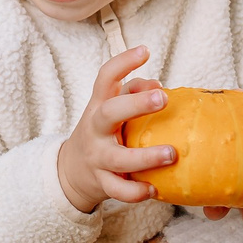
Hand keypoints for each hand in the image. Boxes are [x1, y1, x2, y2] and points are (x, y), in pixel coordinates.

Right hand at [56, 46, 174, 213]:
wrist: (70, 171)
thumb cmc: (103, 133)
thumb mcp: (110, 110)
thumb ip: (133, 94)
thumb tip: (158, 86)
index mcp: (98, 106)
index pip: (106, 77)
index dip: (123, 62)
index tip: (146, 50)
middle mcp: (95, 129)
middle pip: (109, 113)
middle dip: (136, 105)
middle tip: (163, 97)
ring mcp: (97, 157)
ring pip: (118, 158)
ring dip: (145, 156)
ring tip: (171, 154)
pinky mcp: (101, 182)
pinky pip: (119, 190)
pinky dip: (136, 192)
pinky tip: (154, 189)